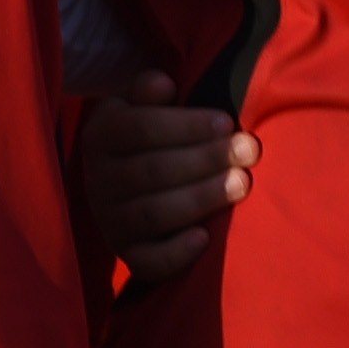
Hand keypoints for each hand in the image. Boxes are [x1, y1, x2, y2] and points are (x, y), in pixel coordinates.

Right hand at [77, 75, 253, 286]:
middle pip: (153, 171)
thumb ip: (147, 89)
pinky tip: (204, 238)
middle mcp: (99, 181)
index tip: (226, 122)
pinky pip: (147, 261)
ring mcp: (111, 220)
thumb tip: (163, 85)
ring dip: (200, 198)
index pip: (140, 129)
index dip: (186, 126)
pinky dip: (174, 254)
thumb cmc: (149, 131)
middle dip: (206, 160)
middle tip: (249, 150)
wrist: (122, 177)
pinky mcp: (127, 253)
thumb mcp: (139, 103)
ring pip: (153, 213)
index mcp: (102, 135)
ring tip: (241, 184)